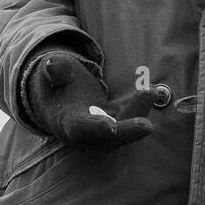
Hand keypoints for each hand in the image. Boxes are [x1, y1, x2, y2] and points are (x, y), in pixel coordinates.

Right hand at [23, 52, 155, 152]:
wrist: (59, 97)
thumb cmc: (57, 82)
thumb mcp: (55, 72)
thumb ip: (56, 70)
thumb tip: (52, 65)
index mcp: (67, 122)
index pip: (80, 128)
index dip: (94, 127)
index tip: (110, 126)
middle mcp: (85, 134)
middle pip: (108, 139)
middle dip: (127, 132)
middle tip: (147, 126)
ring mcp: (102, 132)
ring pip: (123, 130)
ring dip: (138, 113)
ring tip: (150, 91)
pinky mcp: (115, 124)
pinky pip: (129, 119)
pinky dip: (140, 107)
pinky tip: (152, 91)